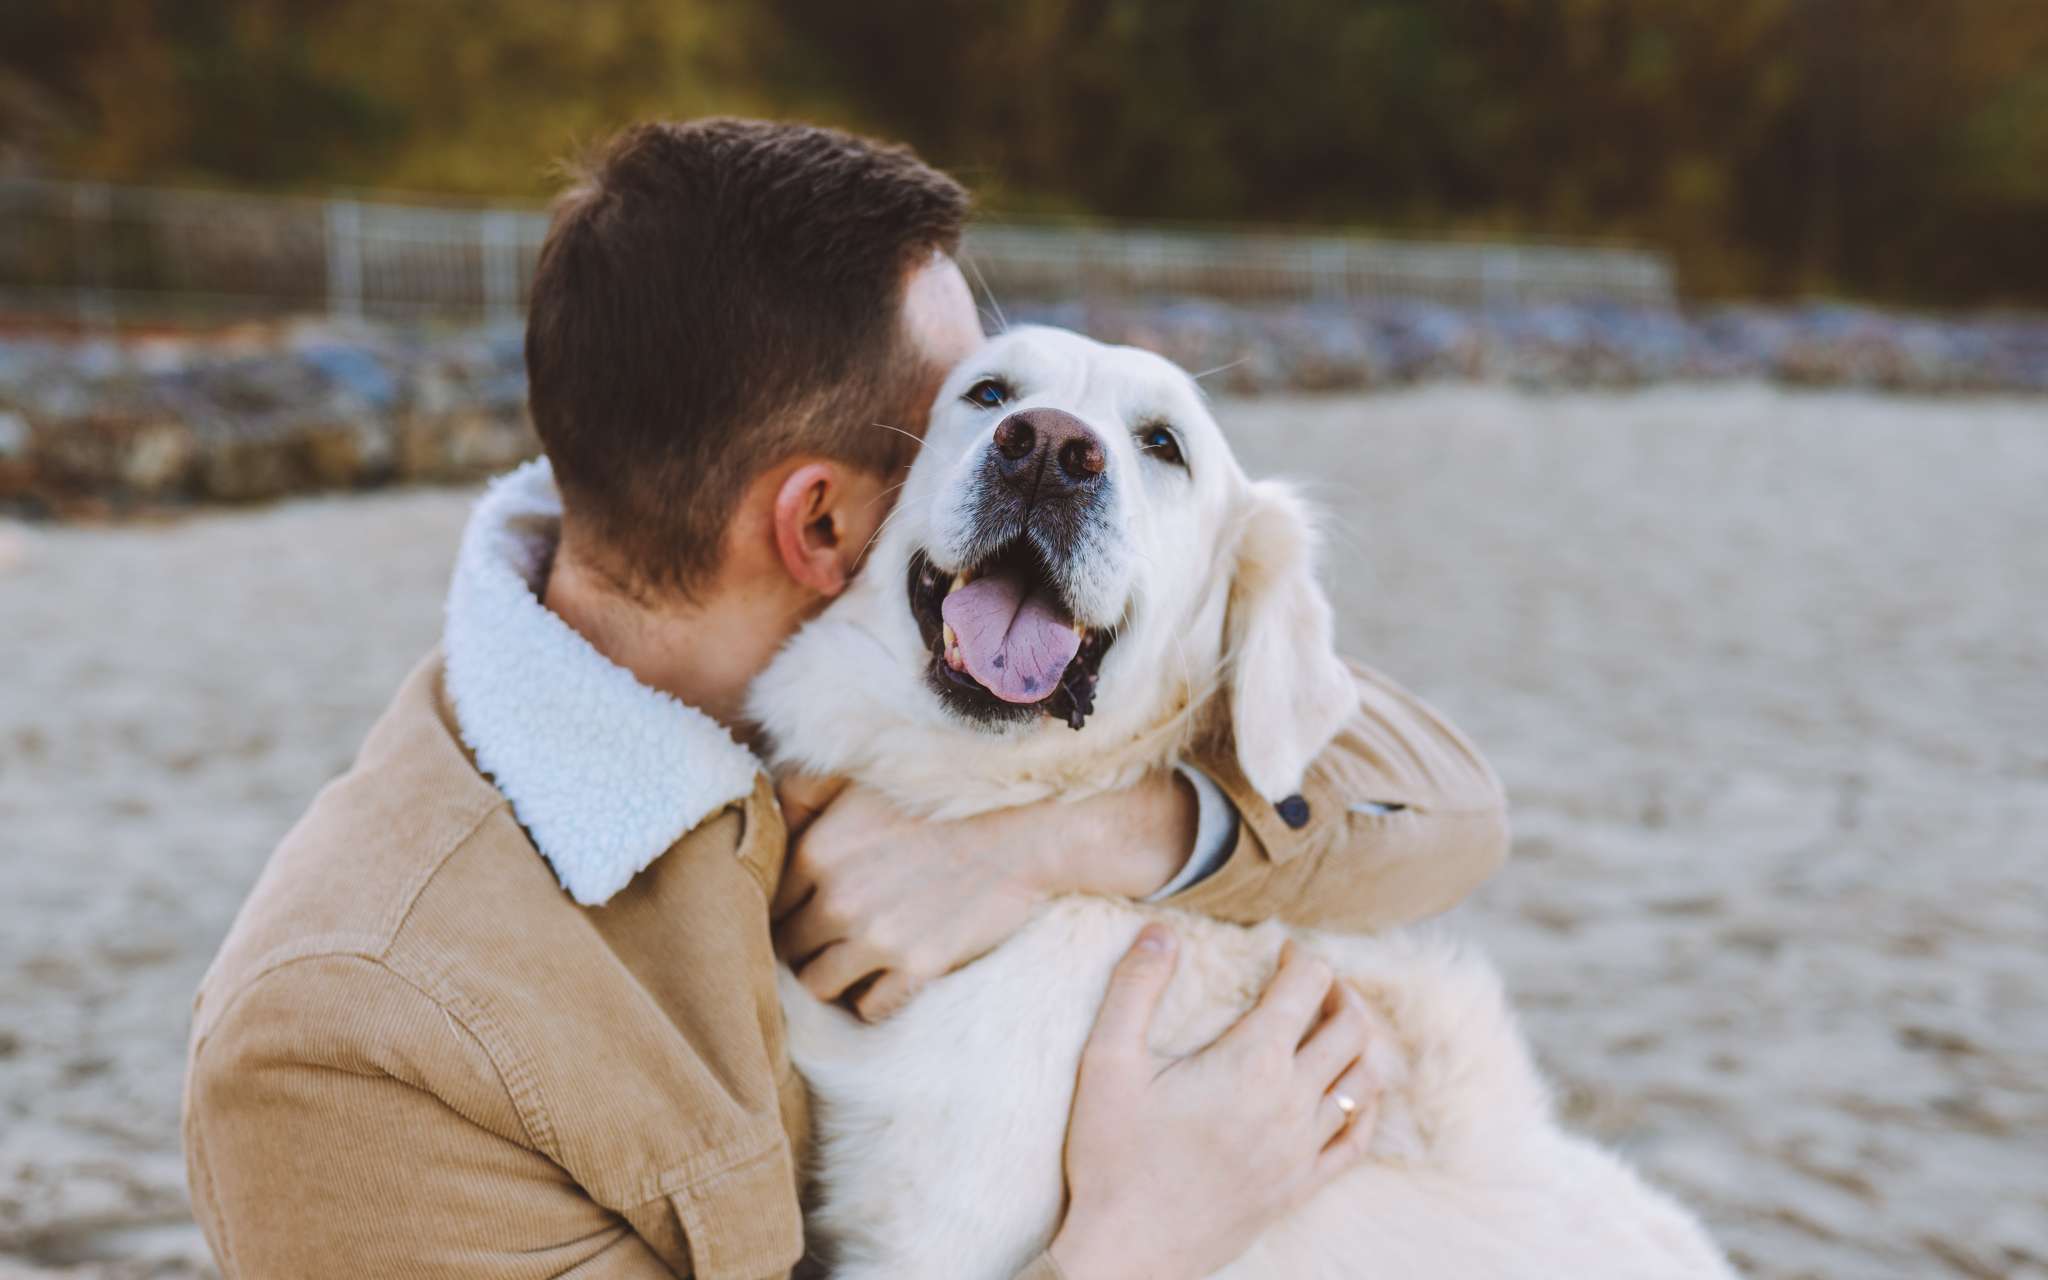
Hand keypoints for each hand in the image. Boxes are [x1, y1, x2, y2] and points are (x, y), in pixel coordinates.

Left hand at [773, 775, 1194, 1020]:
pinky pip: (868, 1008)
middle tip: (826, 940)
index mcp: (817, 851)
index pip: (769, 904)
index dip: (784, 910)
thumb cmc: (940, 803)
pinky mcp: (916, 967)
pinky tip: (887, 978)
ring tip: (852, 964)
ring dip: (832, 977)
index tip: (803, 911)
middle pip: (787, 950)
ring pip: (819, 985)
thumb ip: (802, 790)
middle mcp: (837, 899)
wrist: (1020, 836)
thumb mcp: (863, 782)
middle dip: (803, 948)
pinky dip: (872, 999)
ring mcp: (877, 938)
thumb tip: (765, 808)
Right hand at [1048, 928, 1379, 1279]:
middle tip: (1311, 982)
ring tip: (1330, 1028)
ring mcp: (1301, 1150)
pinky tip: (1349, 1094)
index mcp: (1250, 1063)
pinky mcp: (1299, 1188)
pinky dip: (1364, 1106)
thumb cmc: (1113, 1158)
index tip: (1281, 950)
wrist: (1129, 1254)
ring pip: (1363, 1081)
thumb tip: (1159, 930)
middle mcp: (1290, 1102)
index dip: (1301, 956)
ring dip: (1357, 1044)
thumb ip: (1135, 988)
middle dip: (1338, 992)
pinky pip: (1357, 1141)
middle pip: (1350, 1028)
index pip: (1306, 987)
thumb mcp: (1107, 1063)